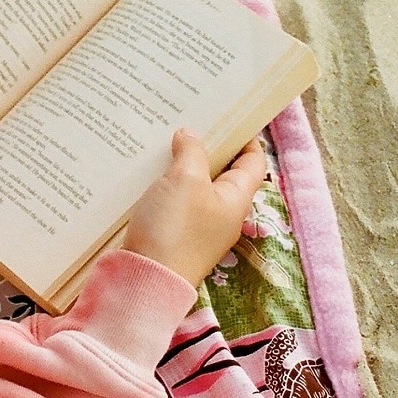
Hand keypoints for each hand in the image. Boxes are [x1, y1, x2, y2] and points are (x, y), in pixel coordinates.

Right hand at [122, 130, 266, 285]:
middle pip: (222, 172)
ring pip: (194, 186)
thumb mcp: (186, 180)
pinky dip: (165, 184)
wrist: (143, 281)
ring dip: (182, 164)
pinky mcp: (172, 234)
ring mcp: (196, 226)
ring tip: (164, 139)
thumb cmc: (174, 229)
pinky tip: (146, 171)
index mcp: (235, 200)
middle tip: (188, 120)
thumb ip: (192, 152)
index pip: (253, 162)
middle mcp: (221, 214)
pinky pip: (174, 201)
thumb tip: (189, 135)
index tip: (228, 116)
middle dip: (207, 146)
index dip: (245, 138)